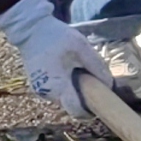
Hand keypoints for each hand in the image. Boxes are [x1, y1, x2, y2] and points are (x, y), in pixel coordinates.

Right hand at [0, 0, 116, 116]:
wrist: (31, 29)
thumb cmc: (56, 37)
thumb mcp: (81, 47)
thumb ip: (97, 67)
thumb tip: (110, 85)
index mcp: (58, 85)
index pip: (76, 111)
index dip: (91, 111)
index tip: (102, 102)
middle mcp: (47, 93)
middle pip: (71, 106)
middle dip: (85, 99)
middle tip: (95, 84)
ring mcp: (40, 90)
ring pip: (64, 99)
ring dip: (75, 92)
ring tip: (82, 74)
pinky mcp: (38, 86)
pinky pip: (57, 92)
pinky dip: (66, 87)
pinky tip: (69, 72)